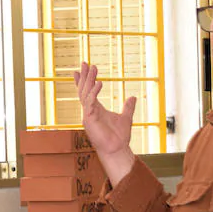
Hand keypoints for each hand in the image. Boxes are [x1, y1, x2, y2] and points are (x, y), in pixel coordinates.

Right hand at [73, 62, 136, 185]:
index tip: (80, 69)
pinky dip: (93, 92)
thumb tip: (132, 97)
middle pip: (83, 90)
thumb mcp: (126, 117)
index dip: (83, 81)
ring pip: (85, 94)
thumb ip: (128, 107)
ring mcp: (88, 115)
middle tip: (84, 63)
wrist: (117, 149)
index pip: (86, 92)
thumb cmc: (119, 137)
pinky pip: (90, 102)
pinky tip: (99, 83)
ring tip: (93, 67)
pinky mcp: (89, 119)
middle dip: (84, 76)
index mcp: (95, 109)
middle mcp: (89, 111)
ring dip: (89, 80)